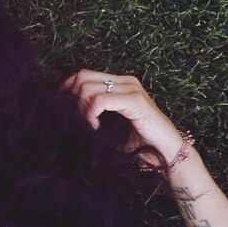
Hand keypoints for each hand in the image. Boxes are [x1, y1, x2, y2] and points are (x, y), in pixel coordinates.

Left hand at [59, 69, 184, 162]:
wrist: (165, 152)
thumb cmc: (137, 142)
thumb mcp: (109, 125)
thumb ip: (92, 115)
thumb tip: (65, 114)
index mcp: (119, 83)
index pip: (83, 74)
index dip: (67, 89)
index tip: (62, 108)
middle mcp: (125, 81)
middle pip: (82, 77)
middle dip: (72, 99)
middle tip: (75, 120)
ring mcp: (131, 88)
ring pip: (88, 87)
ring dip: (81, 109)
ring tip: (88, 125)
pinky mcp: (135, 100)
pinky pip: (100, 100)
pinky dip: (91, 114)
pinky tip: (95, 127)